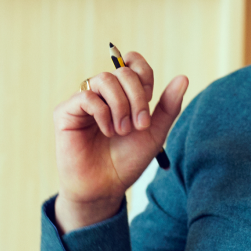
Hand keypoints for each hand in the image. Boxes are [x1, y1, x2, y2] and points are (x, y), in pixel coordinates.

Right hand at [54, 50, 188, 232]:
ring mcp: (84, 101)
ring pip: (104, 80)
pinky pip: (87, 96)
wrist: (106, 186)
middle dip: (137, 98)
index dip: (144, 75)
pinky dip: (103, 113)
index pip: (133, 64)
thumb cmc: (128, 160)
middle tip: (140, 125)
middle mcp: (103, 93)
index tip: (150, 99)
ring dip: (121, 106)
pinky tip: (107, 132)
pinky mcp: (66, 112)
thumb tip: (184, 77)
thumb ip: (168, 106)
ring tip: (123, 131)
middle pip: (123, 72)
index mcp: (125, 94)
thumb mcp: (155, 132)